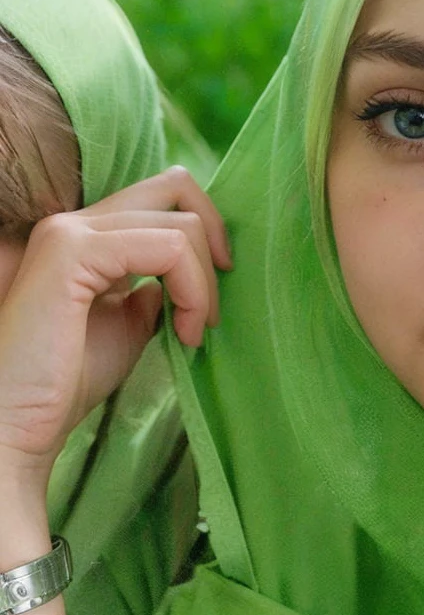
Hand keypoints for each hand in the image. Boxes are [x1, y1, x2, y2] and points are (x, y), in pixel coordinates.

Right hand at [0, 167, 230, 477]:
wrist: (15, 425)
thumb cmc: (62, 386)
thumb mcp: (123, 327)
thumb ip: (149, 292)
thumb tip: (179, 274)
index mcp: (85, 236)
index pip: (161, 195)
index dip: (204, 231)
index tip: (210, 292)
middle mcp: (74, 222)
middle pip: (175, 189)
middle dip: (213, 245)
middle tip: (211, 311)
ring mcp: (70, 231)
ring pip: (181, 225)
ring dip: (204, 283)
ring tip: (192, 332)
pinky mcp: (73, 251)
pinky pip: (169, 248)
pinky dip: (192, 289)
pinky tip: (184, 331)